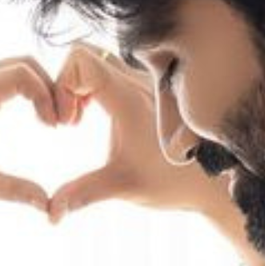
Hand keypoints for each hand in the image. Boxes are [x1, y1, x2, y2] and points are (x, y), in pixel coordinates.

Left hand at [0, 58, 61, 219]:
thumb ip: (15, 190)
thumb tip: (48, 204)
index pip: (20, 73)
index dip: (46, 94)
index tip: (55, 127)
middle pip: (23, 62)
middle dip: (49, 86)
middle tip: (62, 121)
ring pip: (19, 67)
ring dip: (42, 87)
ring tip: (54, 120)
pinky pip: (11, 78)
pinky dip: (32, 90)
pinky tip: (41, 118)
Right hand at [48, 43, 227, 223]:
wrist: (212, 182)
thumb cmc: (173, 184)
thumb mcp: (123, 188)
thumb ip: (83, 194)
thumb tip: (52, 213)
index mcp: (129, 97)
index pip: (81, 61)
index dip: (62, 86)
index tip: (66, 124)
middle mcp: (138, 81)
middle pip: (85, 52)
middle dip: (67, 83)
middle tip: (70, 120)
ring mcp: (144, 82)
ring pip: (98, 58)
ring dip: (80, 84)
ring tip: (80, 118)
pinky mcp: (147, 88)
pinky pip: (111, 68)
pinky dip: (93, 85)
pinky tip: (95, 114)